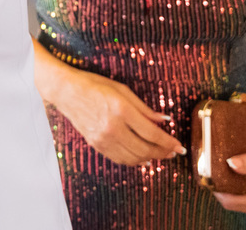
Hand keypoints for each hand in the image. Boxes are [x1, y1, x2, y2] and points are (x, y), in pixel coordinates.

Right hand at [54, 69, 185, 165]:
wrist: (65, 91)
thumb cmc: (93, 85)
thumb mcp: (122, 90)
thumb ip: (144, 108)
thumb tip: (164, 120)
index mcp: (121, 110)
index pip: (152, 133)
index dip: (169, 142)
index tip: (179, 146)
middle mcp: (113, 127)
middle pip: (145, 149)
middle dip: (163, 152)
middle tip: (173, 151)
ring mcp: (103, 138)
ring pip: (134, 157)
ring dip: (151, 158)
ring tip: (161, 155)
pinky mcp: (96, 144)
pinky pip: (120, 159)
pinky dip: (134, 161)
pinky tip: (142, 157)